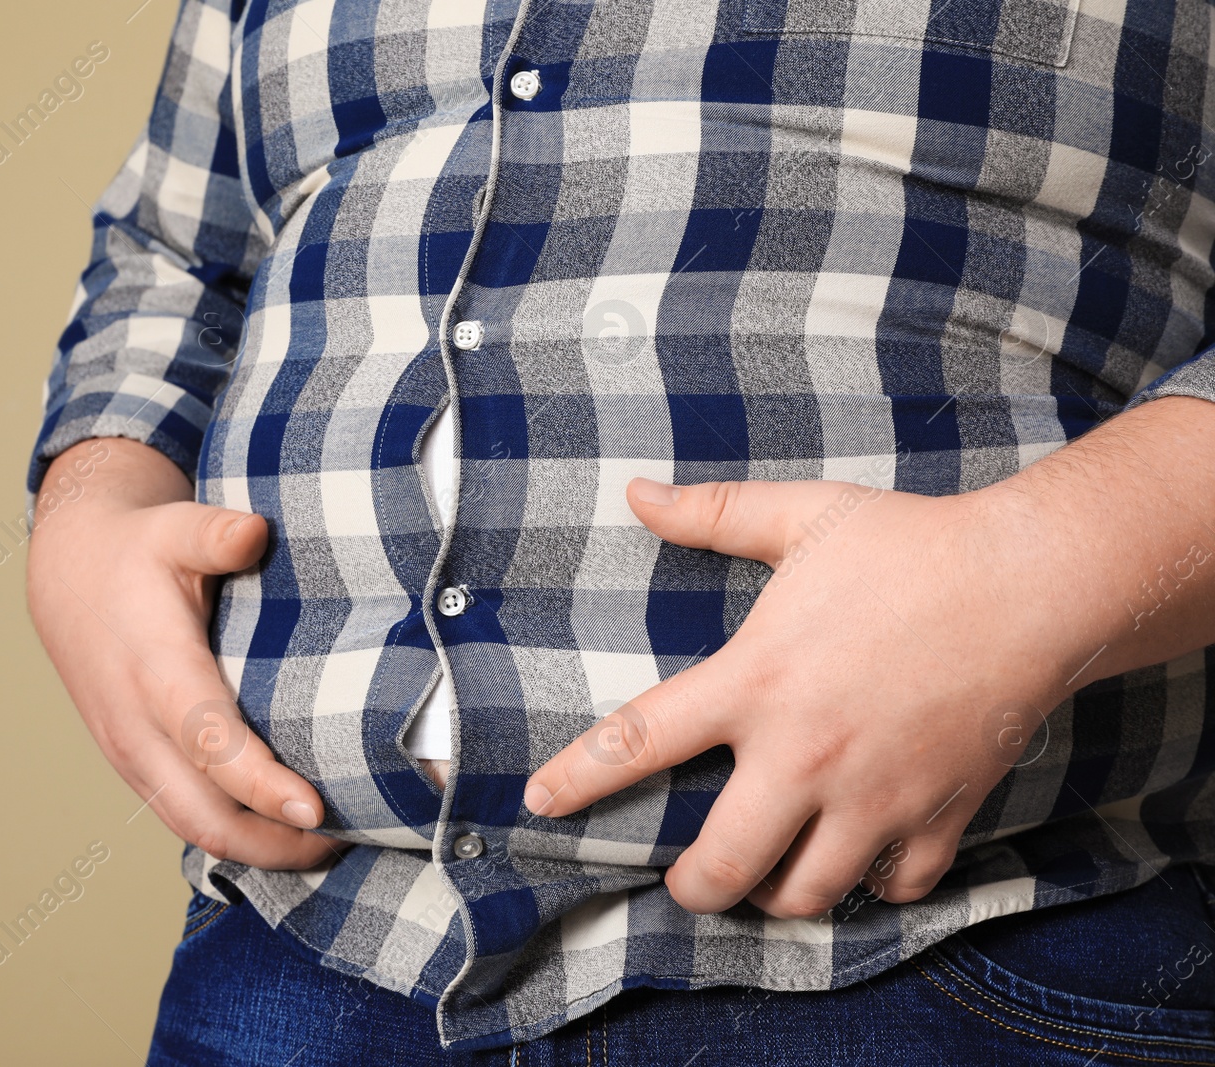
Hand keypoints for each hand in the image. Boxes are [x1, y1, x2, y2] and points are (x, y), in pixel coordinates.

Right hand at [27, 439, 337, 869]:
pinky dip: (234, 836)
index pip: (211, 746)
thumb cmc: (135, 551)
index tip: (317, 809)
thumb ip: (214, 534)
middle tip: (346, 840)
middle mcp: (138, 728)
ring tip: (326, 847)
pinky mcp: (136, 765)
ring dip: (259, 850)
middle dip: (275, 844)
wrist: (68, 576)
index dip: (263, 786)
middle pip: (206, 817)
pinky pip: (185, 818)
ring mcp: (132, 755)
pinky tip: (281, 833)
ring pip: (195, 830)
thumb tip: (254, 532)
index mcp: (156, 673)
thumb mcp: (173, 527)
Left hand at [523, 474, 1074, 918]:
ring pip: (806, 895)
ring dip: (776, 895)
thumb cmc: (910, 547)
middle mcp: (804, 755)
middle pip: (723, 865)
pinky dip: (873, 887)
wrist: (1032, 583)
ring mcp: (873, 796)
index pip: (639, 742)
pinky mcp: (937, 815)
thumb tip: (636, 493)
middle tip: (684, 881)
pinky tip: (861, 861)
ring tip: (766, 875)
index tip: (540, 804)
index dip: (578, 780)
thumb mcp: (803, 516)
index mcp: (756, 682)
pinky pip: (895, 888)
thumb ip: (712, 513)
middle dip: (690, 890)